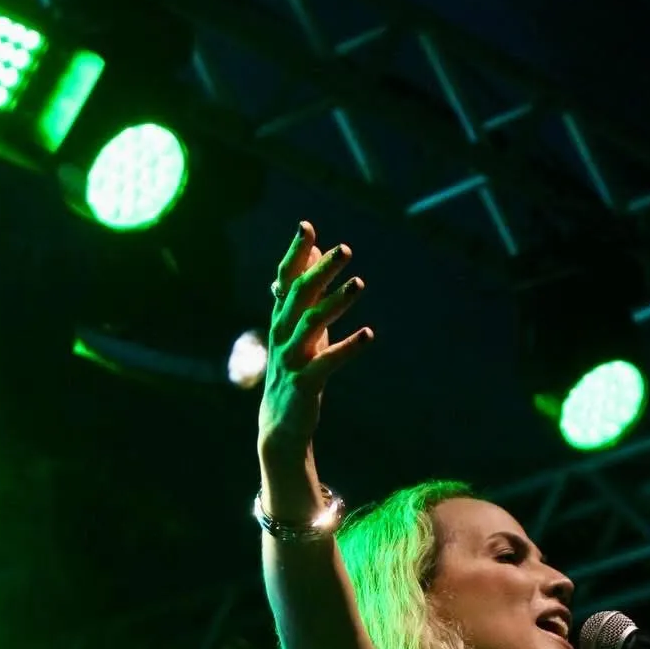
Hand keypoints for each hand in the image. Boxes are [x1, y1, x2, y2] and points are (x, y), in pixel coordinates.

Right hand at [258, 222, 372, 463]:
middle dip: (321, 271)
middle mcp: (281, 334)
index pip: (285, 279)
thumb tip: (314, 254)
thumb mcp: (299, 329)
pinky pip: (327, 362)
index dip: (296, 254)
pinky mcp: (304, 383)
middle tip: (344, 249)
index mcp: (281, 320)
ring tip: (360, 283)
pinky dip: (348, 347)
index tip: (307, 227)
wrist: (281, 422)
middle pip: (299, 295)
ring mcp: (291, 359)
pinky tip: (368, 334)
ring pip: (312, 324)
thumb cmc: (295, 370)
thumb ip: (306, 293)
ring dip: (336, 302)